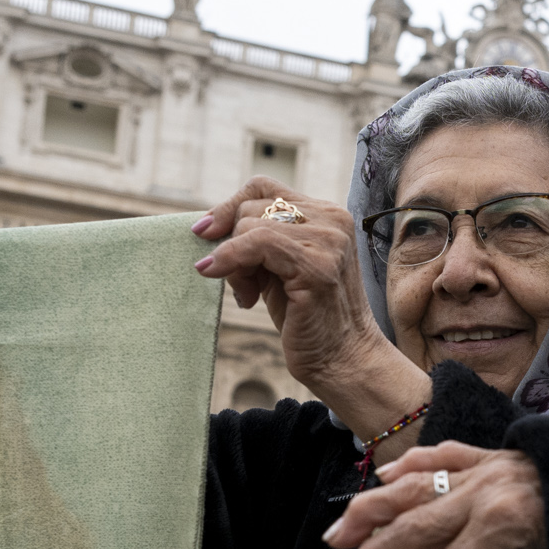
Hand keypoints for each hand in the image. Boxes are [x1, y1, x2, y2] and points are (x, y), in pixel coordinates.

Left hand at [193, 182, 428, 438]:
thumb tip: (206, 224)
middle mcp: (332, 220)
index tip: (205, 233)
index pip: (264, 187)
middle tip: (241, 284)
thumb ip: (258, 242)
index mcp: (327, 216)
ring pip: (249, 224)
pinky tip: (229, 287)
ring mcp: (328, 240)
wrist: (343, 361)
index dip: (229, 206)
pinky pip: (257, 243)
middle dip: (232, 242)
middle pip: (252, 206)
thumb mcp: (279, 269)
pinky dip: (231, 261)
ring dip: (234, 260)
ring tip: (247, 294)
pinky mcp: (317, 264)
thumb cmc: (308, 319)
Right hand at [327, 443, 548, 548]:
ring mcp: (483, 469)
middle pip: (412, 530)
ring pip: (412, 488)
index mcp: (501, 527)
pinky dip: (408, 465)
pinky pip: (439, 454)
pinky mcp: (489, 454)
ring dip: (371, 511)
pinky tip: (382, 478)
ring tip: (338, 535)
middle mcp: (482, 493)